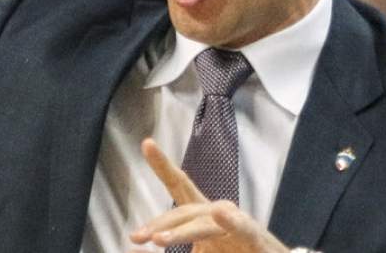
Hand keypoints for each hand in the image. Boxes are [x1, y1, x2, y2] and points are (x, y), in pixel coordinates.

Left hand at [130, 138, 289, 252]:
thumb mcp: (196, 251)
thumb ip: (168, 239)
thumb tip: (132, 247)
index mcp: (201, 214)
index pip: (179, 185)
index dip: (162, 165)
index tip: (146, 143)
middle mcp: (217, 213)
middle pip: (185, 212)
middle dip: (161, 224)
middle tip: (138, 236)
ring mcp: (236, 224)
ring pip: (205, 224)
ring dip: (182, 232)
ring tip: (160, 240)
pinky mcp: (253, 239)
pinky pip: (240, 229)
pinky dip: (231, 222)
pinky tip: (220, 214)